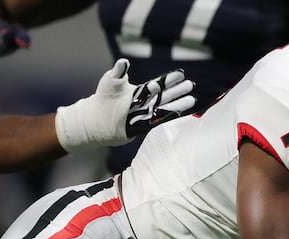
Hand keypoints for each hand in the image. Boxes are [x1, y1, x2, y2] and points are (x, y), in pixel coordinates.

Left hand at [55, 58, 195, 152]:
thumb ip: (118, 72)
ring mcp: (145, 114)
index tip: (181, 74)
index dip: (170, 79)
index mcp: (140, 91)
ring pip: (164, 108)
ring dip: (177, 104)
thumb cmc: (103, 97)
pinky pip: (158, 120)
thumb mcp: (110, 81)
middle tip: (191, 85)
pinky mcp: (143, 125)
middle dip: (177, 90)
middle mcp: (145, 102)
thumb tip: (123, 62)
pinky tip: (178, 113)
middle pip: (165, 95)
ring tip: (191, 100)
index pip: (158, 83)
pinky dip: (167, 116)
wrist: (96, 118)